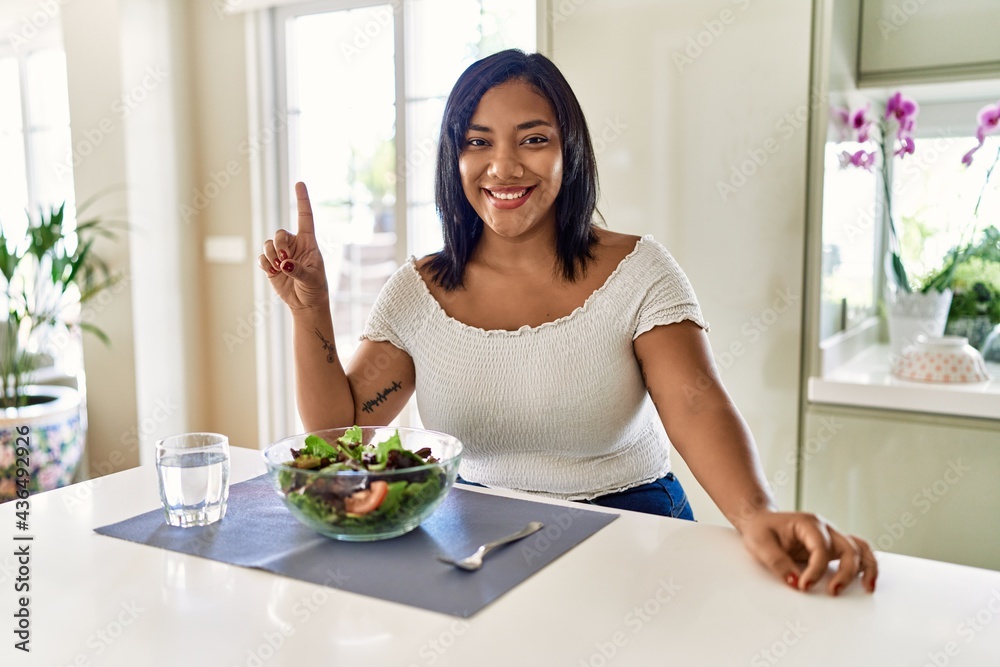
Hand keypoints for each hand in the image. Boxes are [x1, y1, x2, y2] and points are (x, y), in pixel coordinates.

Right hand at [258, 181, 329, 309]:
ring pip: (269, 244)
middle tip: (284, 260)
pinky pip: (262, 257)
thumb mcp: (312, 279)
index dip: (302, 200)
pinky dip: (265, 264)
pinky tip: (273, 272)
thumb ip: (299, 270)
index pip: (305, 217)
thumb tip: (284, 264)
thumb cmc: (315, 288)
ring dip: (272, 256)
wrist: (306, 303)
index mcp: (309, 243)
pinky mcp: (271, 265)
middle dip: (279, 245)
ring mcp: (282, 254)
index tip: (299, 183)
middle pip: (280, 233)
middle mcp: (294, 245)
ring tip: (280, 268)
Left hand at [739, 511, 877, 594]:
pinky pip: (856, 554)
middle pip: (848, 548)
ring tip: (867, 588)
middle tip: (833, 591)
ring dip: (867, 567)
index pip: (820, 548)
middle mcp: (825, 529)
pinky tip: (865, 582)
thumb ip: (777, 562)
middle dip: (845, 572)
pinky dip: (865, 566)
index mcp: (808, 523)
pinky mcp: (832, 548)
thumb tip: (794, 582)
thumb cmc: (760, 529)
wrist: (760, 521)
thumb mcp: (760, 544)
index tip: (803, 585)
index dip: (815, 570)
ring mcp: (831, 538)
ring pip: (860, 549)